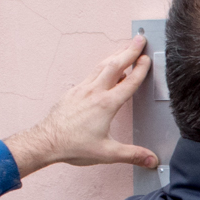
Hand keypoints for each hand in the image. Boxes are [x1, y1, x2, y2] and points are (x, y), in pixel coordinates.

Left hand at [5, 35, 158, 175]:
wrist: (46, 142)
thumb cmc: (74, 146)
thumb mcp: (107, 153)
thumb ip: (132, 154)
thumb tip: (152, 160)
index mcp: (106, 104)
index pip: (129, 82)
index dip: (140, 70)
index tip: (147, 59)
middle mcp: (94, 92)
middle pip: (115, 65)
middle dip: (129, 51)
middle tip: (139, 39)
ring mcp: (82, 90)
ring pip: (101, 66)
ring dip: (115, 55)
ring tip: (125, 48)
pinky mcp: (73, 92)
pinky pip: (90, 74)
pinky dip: (102, 66)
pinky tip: (103, 68)